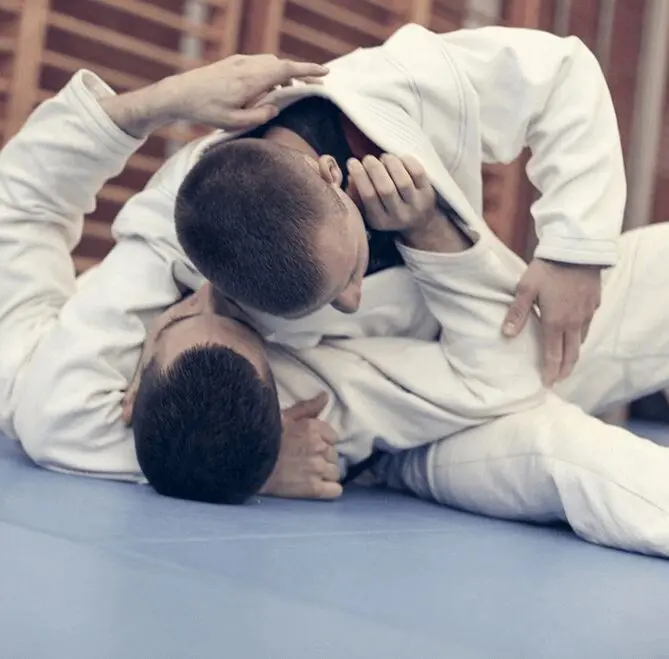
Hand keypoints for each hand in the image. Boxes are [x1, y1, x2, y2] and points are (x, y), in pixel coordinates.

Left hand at [102, 54, 327, 137]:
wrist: (180, 94)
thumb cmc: (207, 111)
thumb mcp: (235, 122)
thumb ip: (259, 116)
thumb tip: (275, 109)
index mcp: (252, 80)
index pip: (287, 70)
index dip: (308, 71)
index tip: (325, 73)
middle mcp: (248, 66)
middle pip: (281, 66)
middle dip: (299, 75)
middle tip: (312, 87)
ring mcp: (240, 62)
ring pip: (270, 64)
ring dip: (282, 76)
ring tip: (287, 93)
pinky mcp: (233, 63)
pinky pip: (259, 65)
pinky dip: (269, 74)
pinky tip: (266, 89)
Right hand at [260, 392, 342, 499]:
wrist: (248, 464)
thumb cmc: (264, 437)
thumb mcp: (285, 416)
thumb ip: (307, 407)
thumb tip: (326, 396)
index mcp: (313, 428)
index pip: (333, 436)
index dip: (323, 442)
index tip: (311, 446)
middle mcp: (320, 448)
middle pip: (334, 455)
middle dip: (324, 458)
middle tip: (308, 461)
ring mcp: (318, 469)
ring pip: (335, 472)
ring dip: (326, 474)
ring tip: (311, 474)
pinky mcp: (314, 488)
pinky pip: (335, 490)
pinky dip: (330, 489)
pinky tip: (320, 487)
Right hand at [347, 154, 437, 232]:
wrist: (420, 223)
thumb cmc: (388, 211)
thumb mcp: (369, 211)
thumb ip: (357, 195)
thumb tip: (351, 176)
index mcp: (381, 221)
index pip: (369, 196)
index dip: (359, 176)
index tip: (352, 162)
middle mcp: (399, 216)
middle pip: (386, 189)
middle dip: (373, 168)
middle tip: (367, 158)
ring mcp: (416, 205)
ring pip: (402, 180)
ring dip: (390, 163)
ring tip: (383, 158)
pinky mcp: (428, 194)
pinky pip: (418, 173)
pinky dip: (406, 161)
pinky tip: (399, 158)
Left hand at [503, 259, 601, 386]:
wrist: (576, 249)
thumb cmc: (547, 269)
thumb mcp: (525, 289)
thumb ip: (517, 313)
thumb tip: (506, 334)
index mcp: (555, 322)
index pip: (554, 355)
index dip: (551, 372)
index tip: (547, 384)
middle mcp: (574, 322)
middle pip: (572, 354)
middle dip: (565, 370)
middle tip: (558, 380)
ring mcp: (587, 313)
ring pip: (581, 341)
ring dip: (573, 354)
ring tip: (565, 361)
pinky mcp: (595, 303)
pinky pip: (588, 326)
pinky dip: (580, 336)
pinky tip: (575, 335)